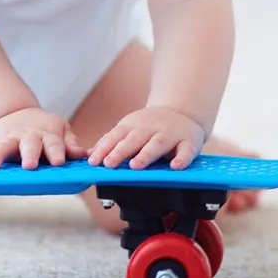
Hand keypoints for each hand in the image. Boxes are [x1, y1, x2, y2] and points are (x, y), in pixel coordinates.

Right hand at [0, 108, 87, 169]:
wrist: (18, 113)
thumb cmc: (44, 129)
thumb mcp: (61, 131)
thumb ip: (71, 144)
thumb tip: (86, 154)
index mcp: (47, 137)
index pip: (54, 145)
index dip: (58, 152)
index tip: (60, 161)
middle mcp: (27, 138)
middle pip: (29, 145)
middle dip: (29, 155)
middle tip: (29, 165)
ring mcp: (8, 139)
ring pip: (1, 146)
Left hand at [87, 106, 206, 169]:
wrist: (183, 111)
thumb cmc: (152, 125)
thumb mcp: (129, 128)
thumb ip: (111, 142)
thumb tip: (89, 155)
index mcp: (134, 125)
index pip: (116, 135)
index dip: (104, 148)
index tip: (93, 161)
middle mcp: (151, 128)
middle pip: (135, 138)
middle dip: (121, 151)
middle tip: (109, 163)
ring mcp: (170, 134)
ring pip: (158, 143)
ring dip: (146, 154)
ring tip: (136, 165)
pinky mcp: (188, 142)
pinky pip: (186, 150)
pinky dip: (182, 158)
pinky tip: (175, 167)